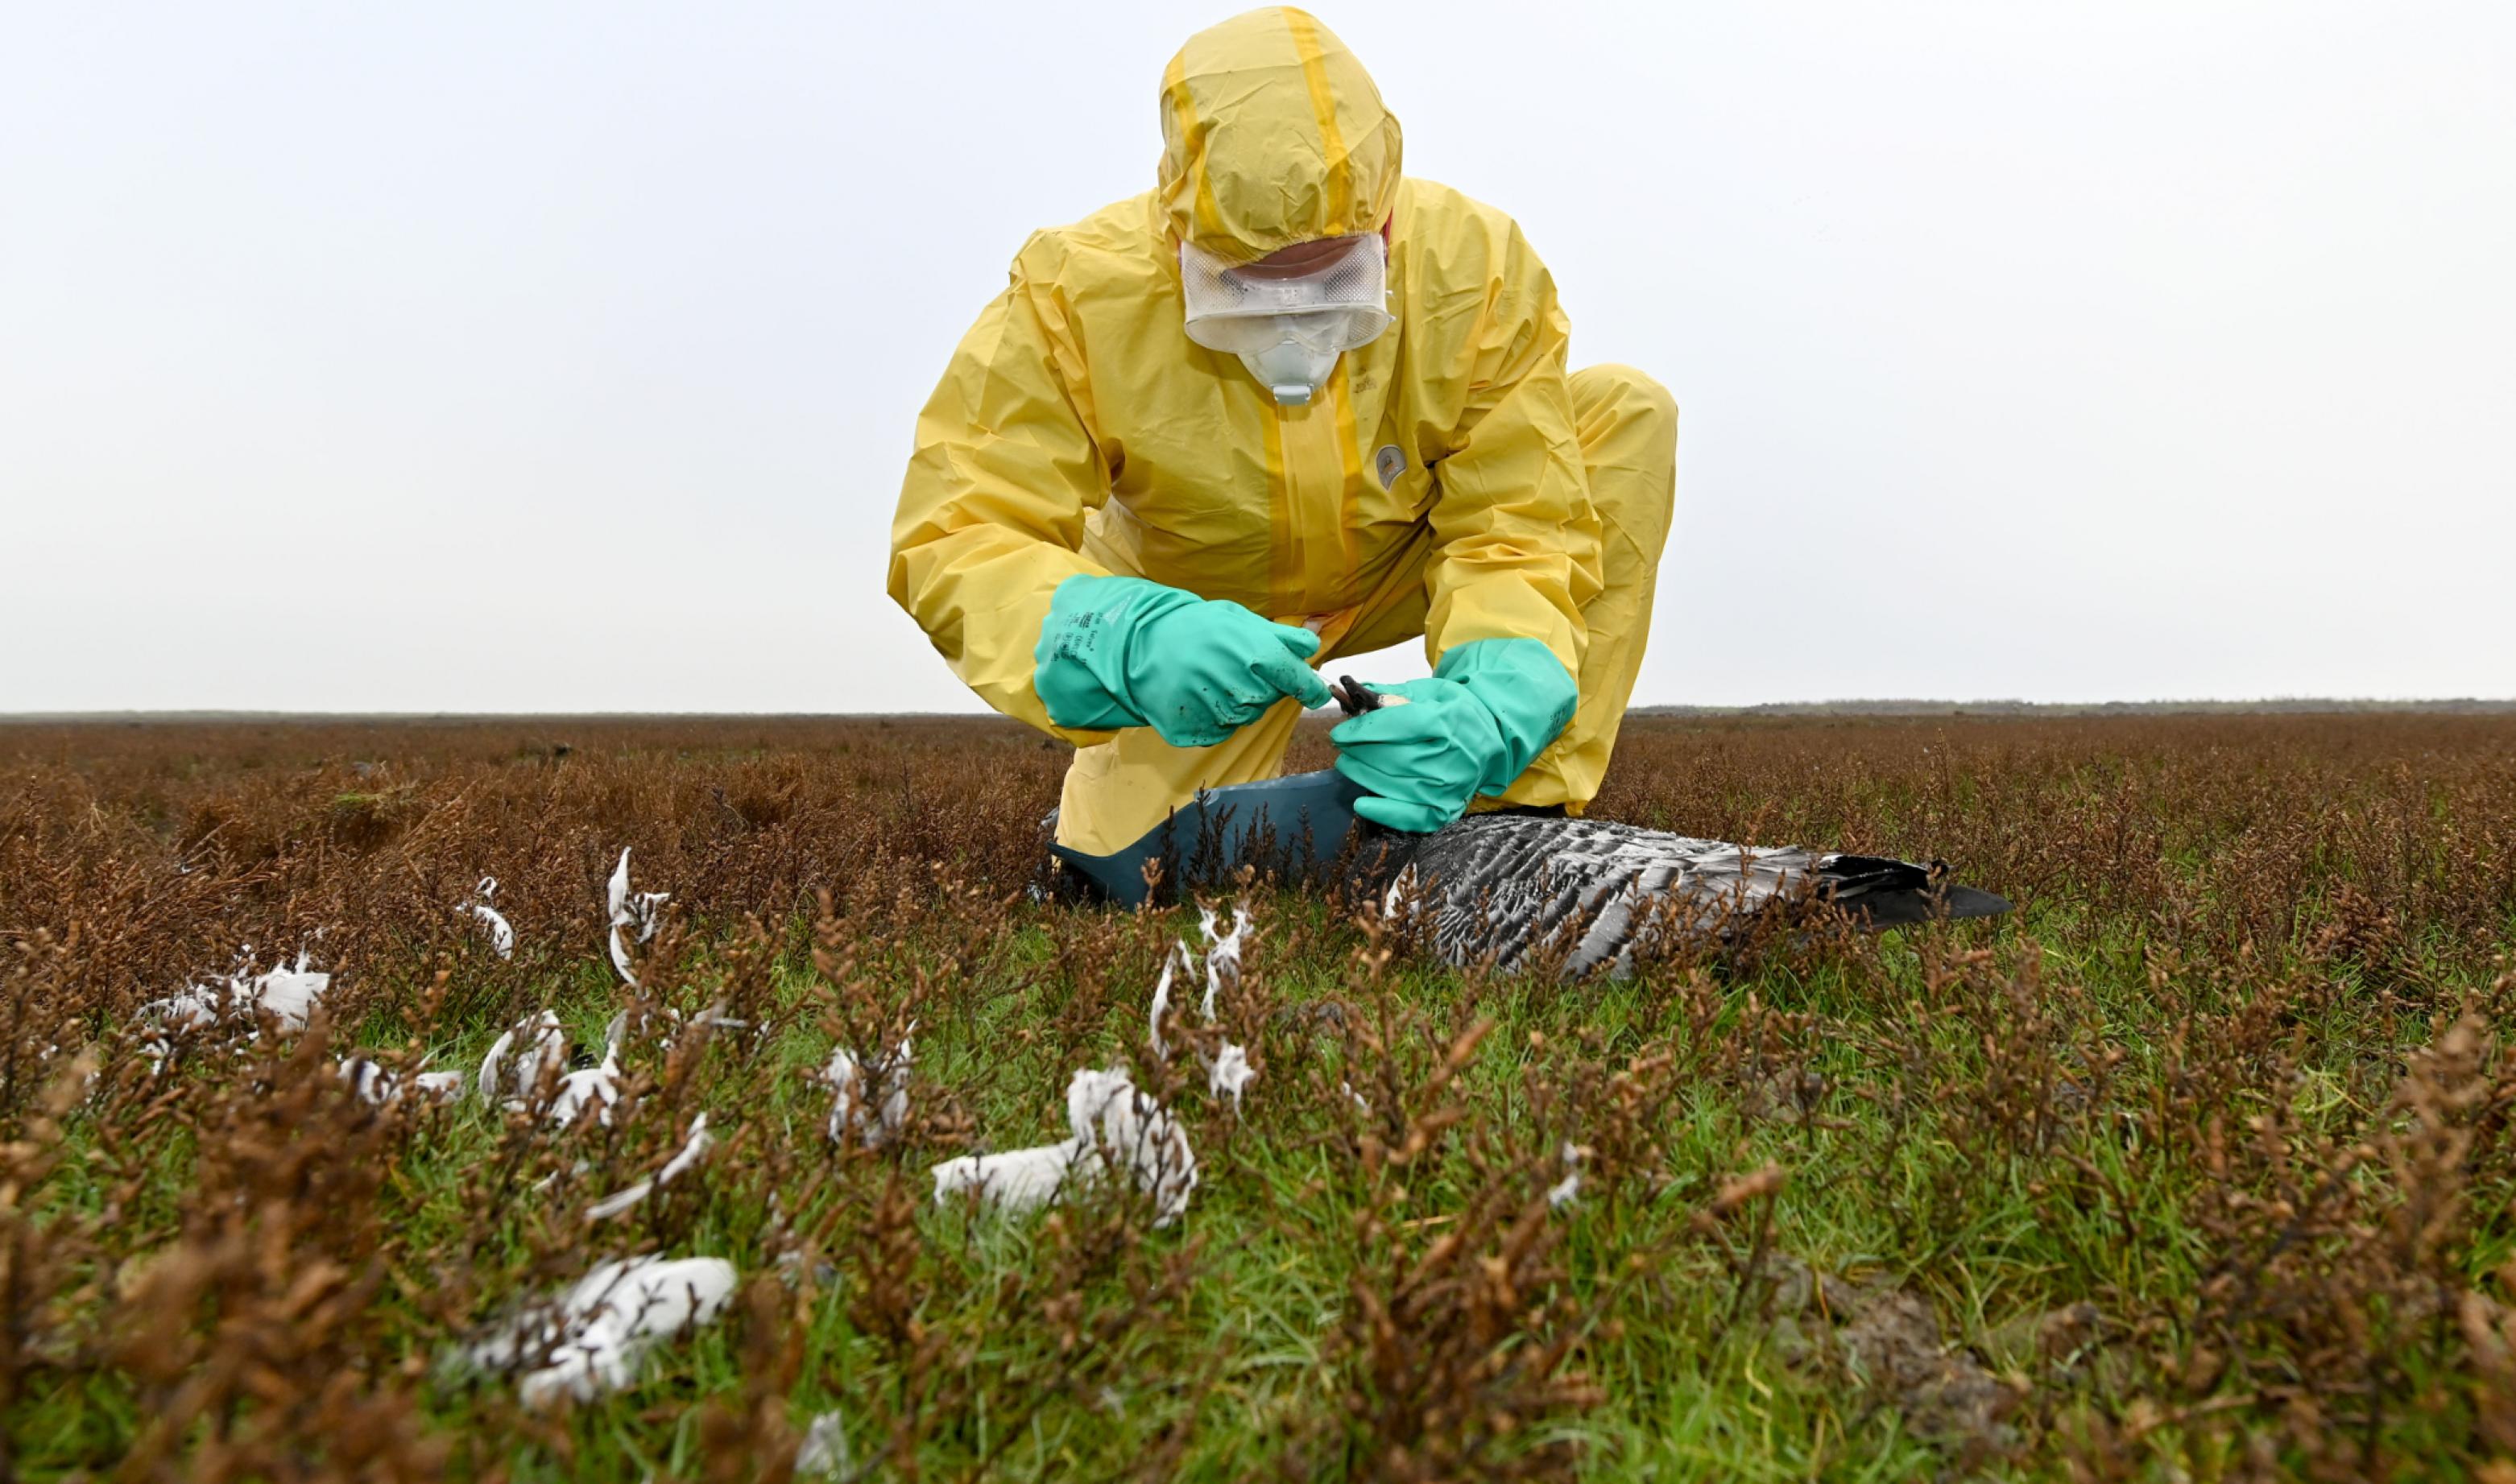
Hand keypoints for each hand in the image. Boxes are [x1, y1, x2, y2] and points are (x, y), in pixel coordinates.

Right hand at [1035, 575, 1330, 745]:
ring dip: (1238, 701)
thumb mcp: (1238, 619)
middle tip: (1235, 666)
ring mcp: (1217, 714)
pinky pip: (1220, 730)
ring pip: (1246, 717)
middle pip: (1271, 700)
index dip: (1310, 689)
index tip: (1316, 693)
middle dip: (1262, 686)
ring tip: (1212, 677)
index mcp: (1257, 657)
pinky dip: (1215, 716)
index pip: (1299, 682)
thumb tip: (1312, 646)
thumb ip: (1280, 636)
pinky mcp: (1196, 732)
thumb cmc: (1194, 627)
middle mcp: (1240, 690)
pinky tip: (1198, 694)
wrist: (1138, 645)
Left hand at [1330, 677, 1502, 830]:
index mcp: (1446, 722)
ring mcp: (1450, 786)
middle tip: (1342, 747)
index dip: (1362, 731)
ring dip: (1364, 776)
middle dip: (1360, 753)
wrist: (1490, 739)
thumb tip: (1355, 695)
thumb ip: (1392, 695)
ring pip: (1396, 785)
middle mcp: (1451, 758)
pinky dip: (1385, 813)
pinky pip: (1413, 817)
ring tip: (1347, 764)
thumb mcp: (1430, 692)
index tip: (1340, 733)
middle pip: (1393, 758)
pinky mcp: (1447, 808)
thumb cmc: (1454, 713)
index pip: (1397, 727)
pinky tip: (1362, 805)